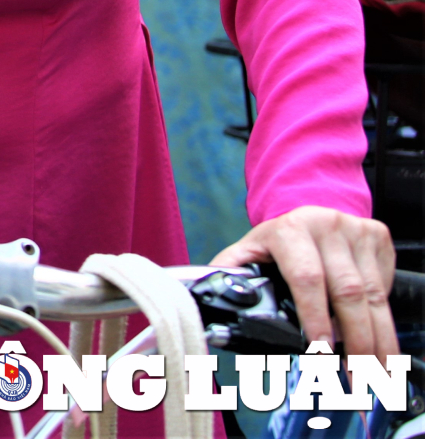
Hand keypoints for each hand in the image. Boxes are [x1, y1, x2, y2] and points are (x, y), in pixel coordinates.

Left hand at [212, 206, 396, 358]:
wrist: (307, 208)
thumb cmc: (276, 240)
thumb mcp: (248, 250)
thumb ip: (228, 274)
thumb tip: (200, 298)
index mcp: (288, 230)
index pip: (305, 277)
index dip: (314, 315)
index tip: (320, 350)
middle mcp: (325, 226)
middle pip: (348, 293)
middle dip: (355, 341)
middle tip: (356, 377)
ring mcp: (355, 231)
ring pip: (373, 295)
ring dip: (377, 339)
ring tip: (378, 372)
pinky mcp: (377, 237)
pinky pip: (384, 285)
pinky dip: (384, 318)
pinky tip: (382, 342)